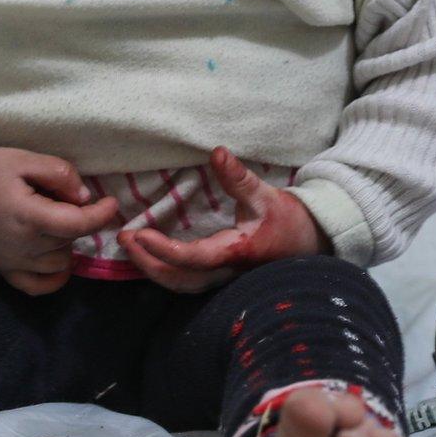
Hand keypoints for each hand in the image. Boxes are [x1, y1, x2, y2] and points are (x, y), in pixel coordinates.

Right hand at [0, 143, 120, 295]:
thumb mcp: (23, 158)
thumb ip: (59, 174)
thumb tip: (84, 198)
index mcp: (27, 216)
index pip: (77, 225)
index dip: (101, 215)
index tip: (111, 202)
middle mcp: (21, 246)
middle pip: (70, 242)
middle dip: (78, 221)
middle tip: (61, 198)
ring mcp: (9, 262)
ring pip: (59, 263)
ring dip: (66, 243)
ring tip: (52, 219)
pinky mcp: (0, 269)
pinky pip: (37, 286)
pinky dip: (54, 277)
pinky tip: (58, 256)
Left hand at [117, 147, 328, 292]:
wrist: (311, 242)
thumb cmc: (289, 220)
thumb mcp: (267, 196)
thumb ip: (239, 177)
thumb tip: (217, 152)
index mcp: (234, 253)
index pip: (192, 258)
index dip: (163, 249)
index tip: (139, 234)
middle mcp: (225, 273)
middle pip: (178, 279)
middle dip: (147, 262)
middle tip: (124, 239)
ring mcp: (222, 279)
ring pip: (180, 284)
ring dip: (153, 268)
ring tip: (131, 246)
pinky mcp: (220, 276)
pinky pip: (187, 279)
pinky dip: (165, 269)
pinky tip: (151, 254)